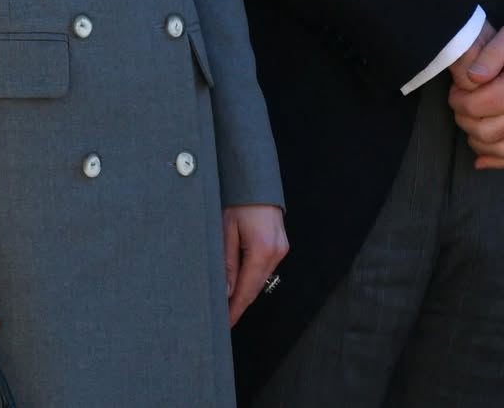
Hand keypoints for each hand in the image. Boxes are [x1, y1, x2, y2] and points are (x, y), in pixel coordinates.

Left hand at [222, 205, 288, 327]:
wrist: (256, 179)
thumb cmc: (238, 199)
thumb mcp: (225, 229)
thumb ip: (227, 263)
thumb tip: (226, 293)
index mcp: (262, 249)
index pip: (247, 290)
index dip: (235, 310)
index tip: (224, 324)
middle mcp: (276, 252)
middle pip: (255, 288)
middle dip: (239, 304)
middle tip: (222, 319)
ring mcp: (281, 249)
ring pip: (261, 279)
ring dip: (245, 292)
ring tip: (226, 305)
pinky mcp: (280, 245)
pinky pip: (264, 269)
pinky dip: (252, 279)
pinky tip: (239, 284)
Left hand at [447, 7, 503, 169]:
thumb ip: (489, 54)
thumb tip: (471, 77)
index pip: (476, 107)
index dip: (457, 100)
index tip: (456, 91)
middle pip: (484, 132)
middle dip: (463, 120)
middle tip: (460, 105)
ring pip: (502, 150)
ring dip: (478, 142)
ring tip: (470, 124)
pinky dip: (500, 161)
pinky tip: (483, 157)